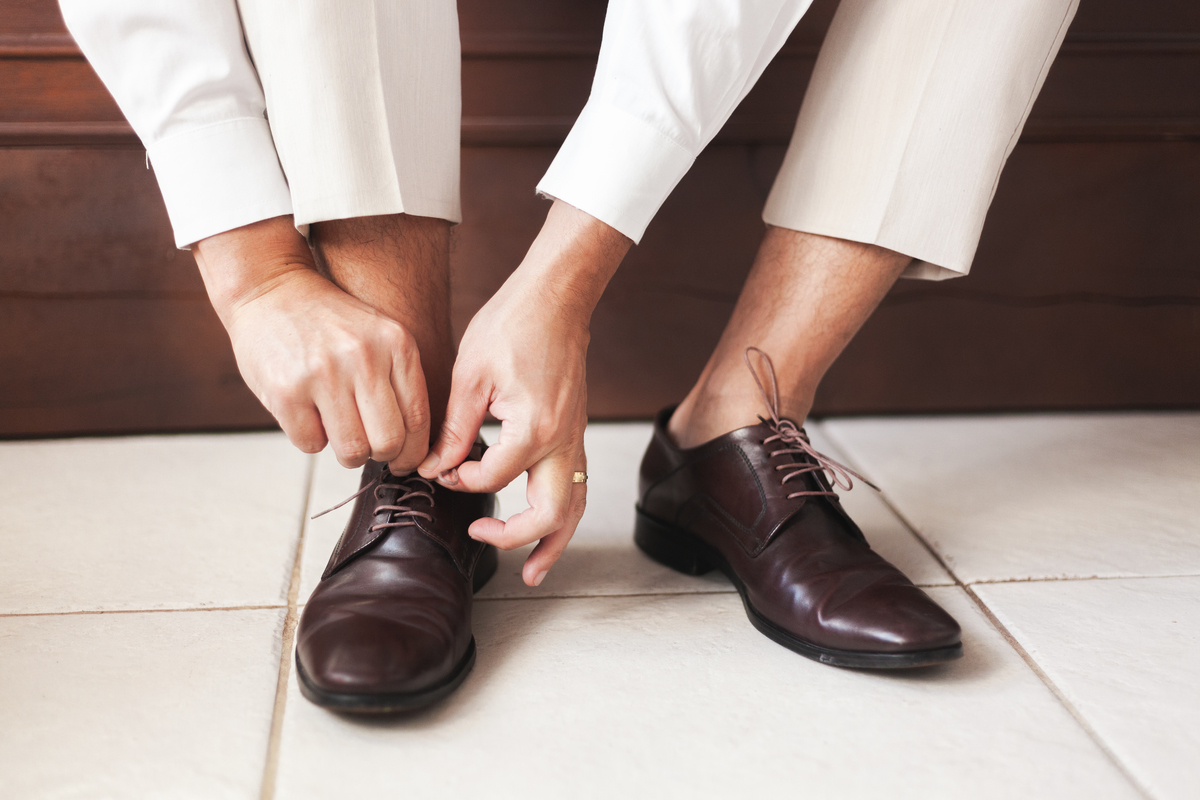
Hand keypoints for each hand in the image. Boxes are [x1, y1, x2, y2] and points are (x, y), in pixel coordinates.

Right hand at [194, 217, 430, 472]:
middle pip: (388, 442)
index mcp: (396, 344)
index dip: (412, 451)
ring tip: (336, 429)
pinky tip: (306, 414)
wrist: (270, 289)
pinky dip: (310, 438)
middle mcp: (364, 358)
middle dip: (379, 454)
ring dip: (345, 452)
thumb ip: (399, 379)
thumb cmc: (329, 323)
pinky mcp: (286, 392)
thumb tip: (414, 447)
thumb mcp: (378, 335)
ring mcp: (324, 375)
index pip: (418, 418)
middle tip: (368, 447)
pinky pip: (311, 445)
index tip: (404, 461)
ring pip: (352, 451)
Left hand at [418, 201, 630, 585]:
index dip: (459, 480)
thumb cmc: (512, 326)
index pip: (491, 478)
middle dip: (519, 540)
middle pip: (551, 514)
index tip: (439, 470)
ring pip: (575, 506)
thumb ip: (455, 429)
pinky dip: (564, 512)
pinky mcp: (576, 431)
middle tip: (482, 540)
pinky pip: (577, 484)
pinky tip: (546, 521)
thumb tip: (437, 467)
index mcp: (533, 428)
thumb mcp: (471, 375)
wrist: (555, 298)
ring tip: (534, 571)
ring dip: (555, 541)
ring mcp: (575, 438)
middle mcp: (562, 441)